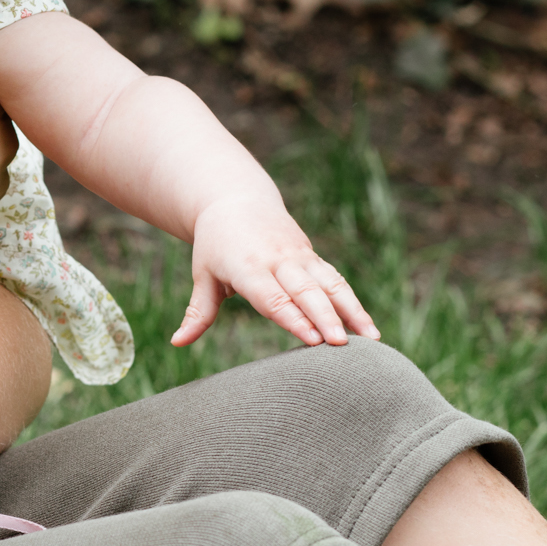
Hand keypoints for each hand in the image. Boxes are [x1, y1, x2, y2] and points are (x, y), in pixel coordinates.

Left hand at [174, 192, 378, 347]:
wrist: (235, 200)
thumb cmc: (215, 245)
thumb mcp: (203, 275)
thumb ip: (198, 312)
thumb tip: (176, 342)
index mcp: (247, 267)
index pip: (272, 298)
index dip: (293, 318)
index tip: (311, 340)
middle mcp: (277, 260)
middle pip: (305, 292)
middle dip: (325, 318)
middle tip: (341, 345)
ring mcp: (298, 256)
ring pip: (329, 285)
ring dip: (351, 312)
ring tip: (370, 340)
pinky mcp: (311, 256)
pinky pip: (336, 280)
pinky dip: (353, 302)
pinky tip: (368, 328)